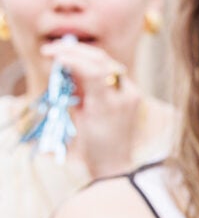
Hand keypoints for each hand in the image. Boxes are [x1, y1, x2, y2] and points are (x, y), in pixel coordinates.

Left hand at [42, 40, 142, 176]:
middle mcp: (129, 92)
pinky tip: (61, 61)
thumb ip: (82, 91)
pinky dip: (76, 64)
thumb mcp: (90, 112)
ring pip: (100, 62)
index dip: (82, 54)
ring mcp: (123, 97)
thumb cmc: (100, 144)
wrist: (112, 168)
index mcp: (126, 93)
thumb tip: (66, 70)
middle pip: (103, 59)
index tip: (60, 52)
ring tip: (52, 52)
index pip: (105, 65)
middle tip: (51, 49)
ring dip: (73, 54)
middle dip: (75, 50)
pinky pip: (94, 75)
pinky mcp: (112, 104)